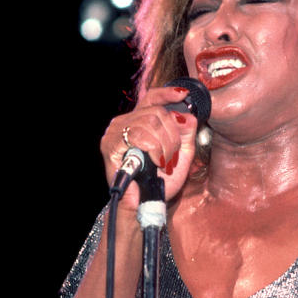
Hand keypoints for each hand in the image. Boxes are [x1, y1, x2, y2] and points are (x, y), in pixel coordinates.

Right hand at [100, 85, 198, 210]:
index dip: (167, 94)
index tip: (182, 95)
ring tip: (164, 163)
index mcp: (140, 122)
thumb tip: (187, 115)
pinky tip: (155, 162)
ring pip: (151, 122)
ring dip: (165, 146)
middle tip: (172, 157)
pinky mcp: (110, 144)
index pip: (152, 98)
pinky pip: (140, 136)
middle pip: (157, 112)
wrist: (145, 203)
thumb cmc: (159, 180)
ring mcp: (115, 132)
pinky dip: (154, 150)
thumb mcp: (181, 154)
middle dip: (172, 136)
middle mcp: (125, 122)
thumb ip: (186, 133)